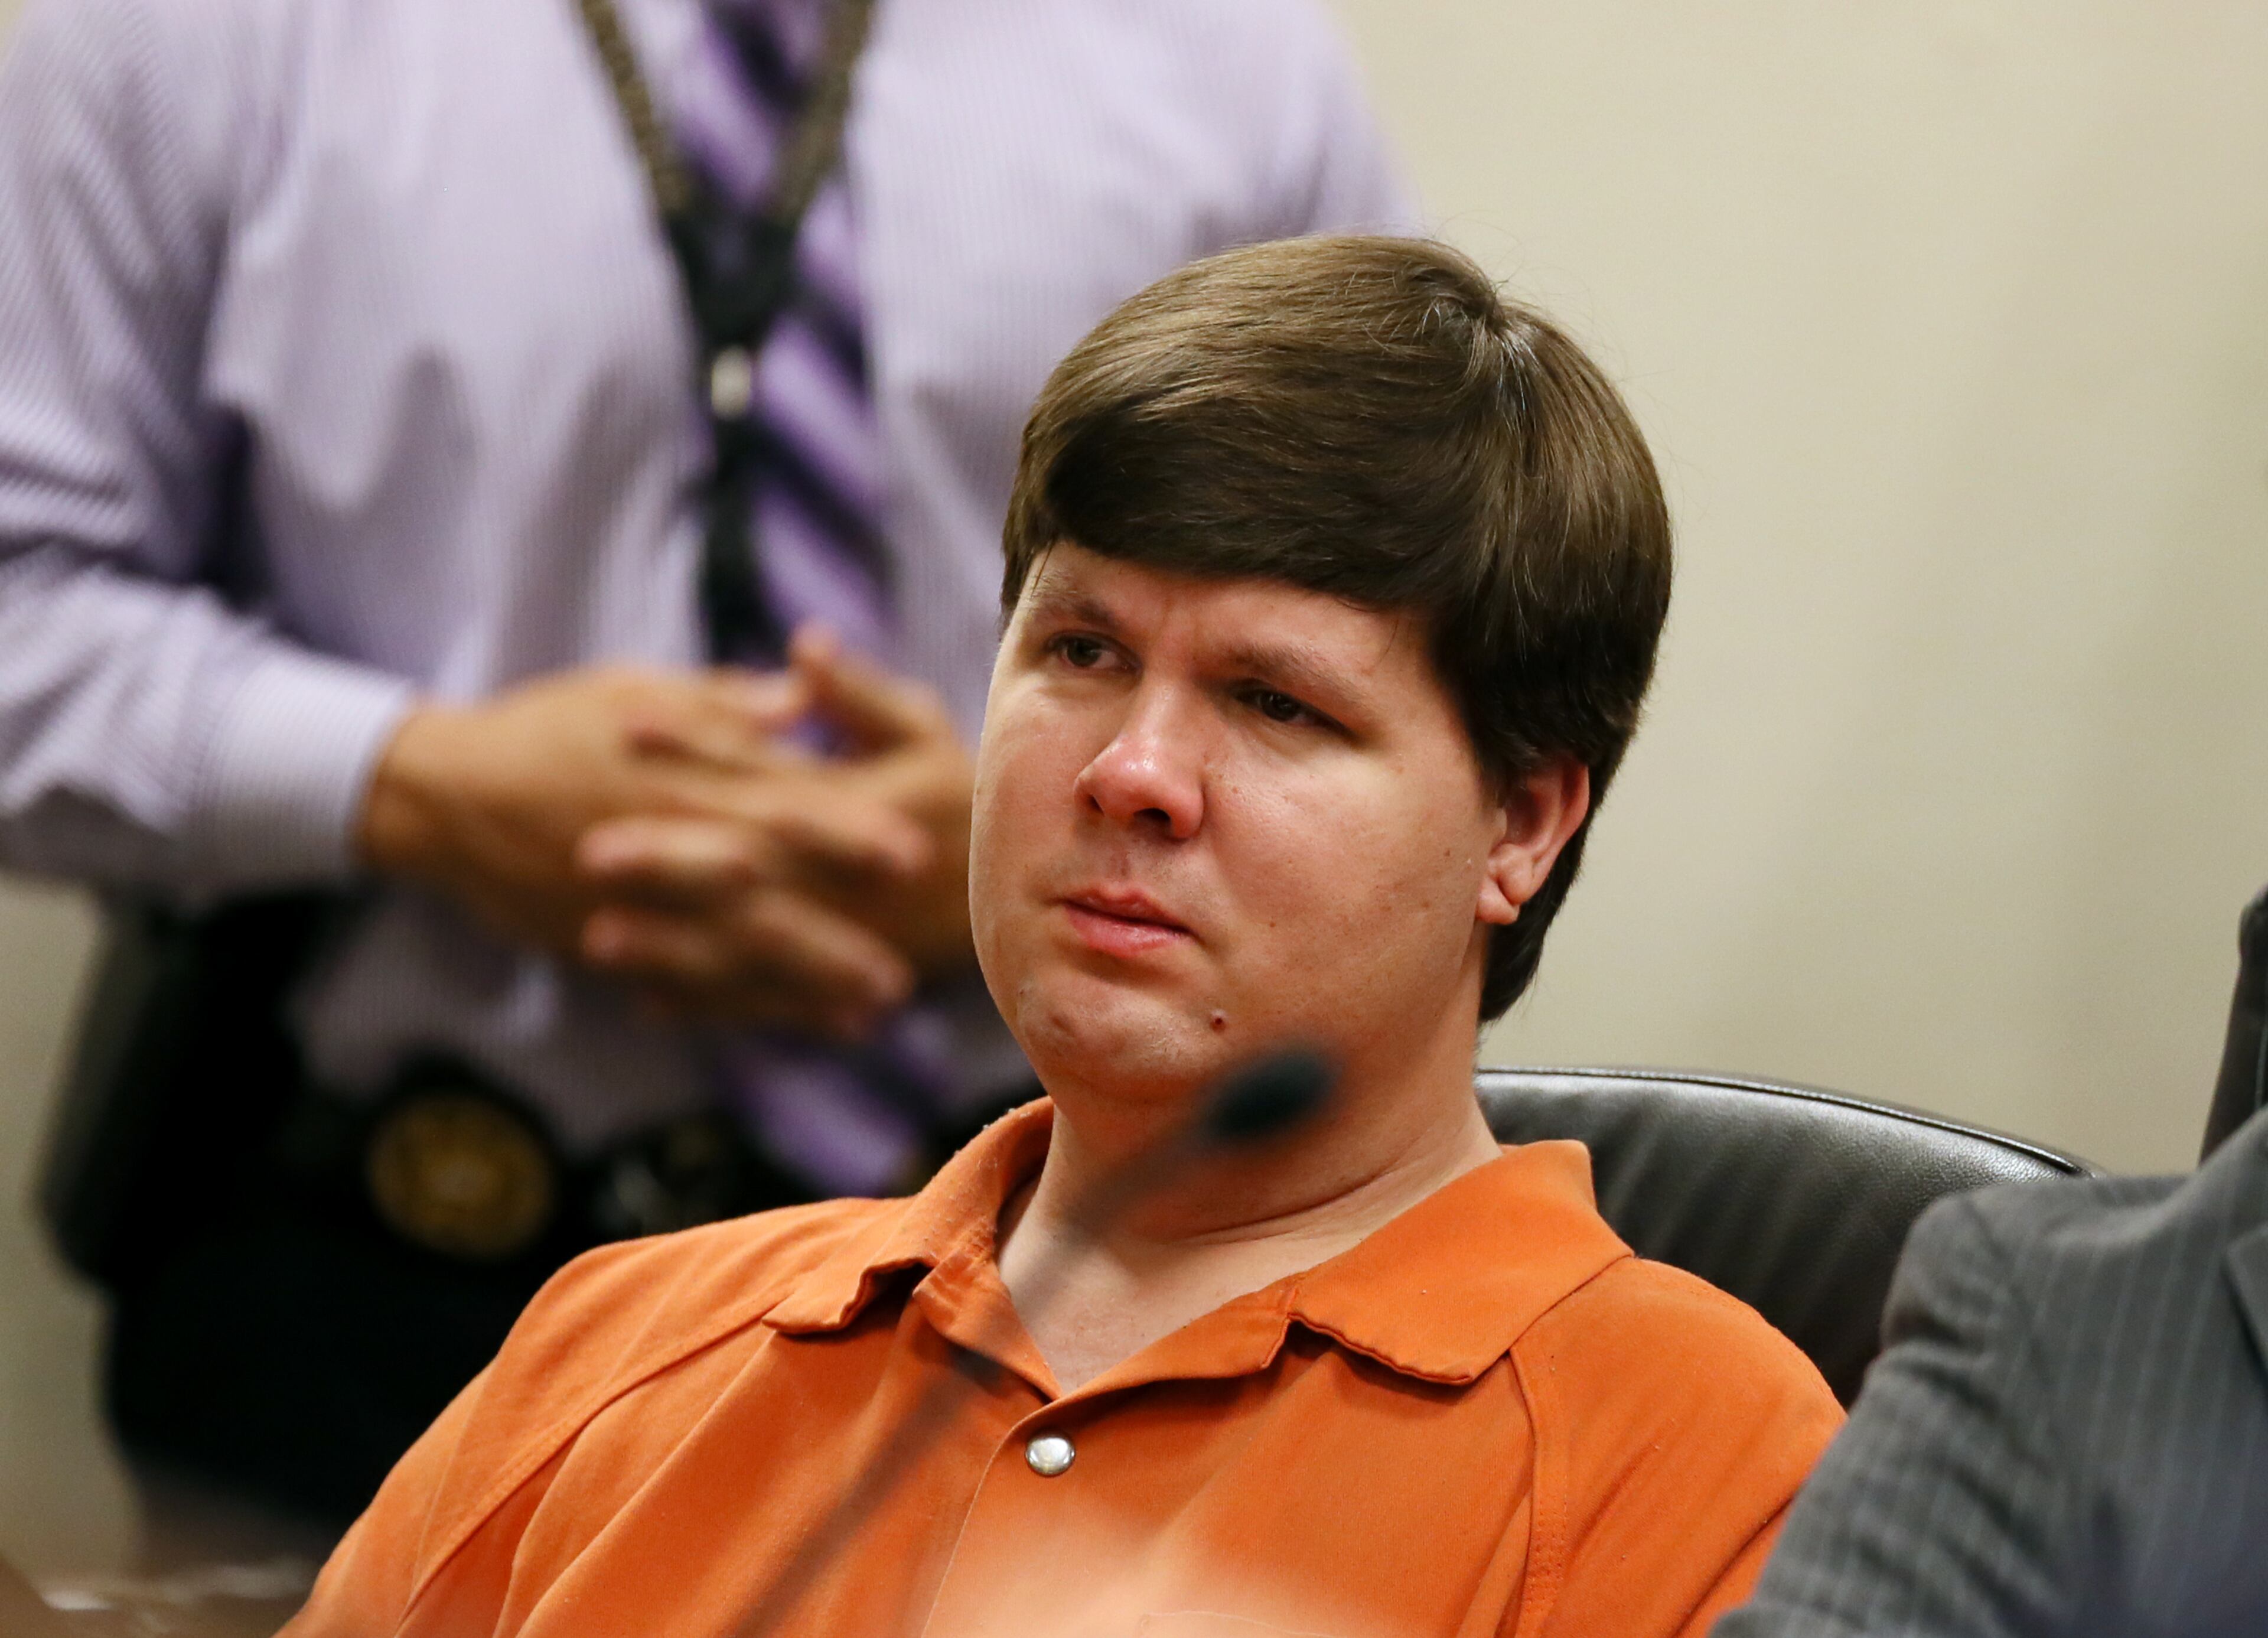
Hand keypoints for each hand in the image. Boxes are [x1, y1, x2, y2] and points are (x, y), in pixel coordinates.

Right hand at [357, 665, 930, 1030]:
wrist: (445, 792)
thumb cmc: (550, 728)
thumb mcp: (635, 689)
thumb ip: (725, 704)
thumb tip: (804, 696)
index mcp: (679, 778)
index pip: (780, 805)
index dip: (849, 831)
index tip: (913, 852)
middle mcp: (663, 845)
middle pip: (763, 896)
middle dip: (833, 933)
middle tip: (904, 963)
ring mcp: (634, 903)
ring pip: (728, 953)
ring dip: (803, 983)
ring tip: (872, 1008)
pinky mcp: (610, 941)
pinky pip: (684, 982)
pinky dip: (742, 1005)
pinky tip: (799, 1022)